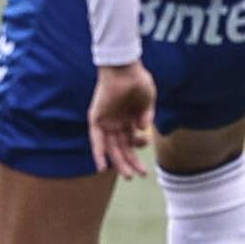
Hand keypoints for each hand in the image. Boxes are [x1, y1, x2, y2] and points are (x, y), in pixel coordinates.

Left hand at [88, 61, 155, 179]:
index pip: (132, 141)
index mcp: (129, 120)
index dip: (139, 148)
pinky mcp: (96, 118)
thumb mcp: (147, 101)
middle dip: (131, 162)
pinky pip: (96, 139)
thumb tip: (143, 129)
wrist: (125, 67)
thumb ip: (146, 115)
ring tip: (127, 176)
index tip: (146, 143)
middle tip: (139, 175)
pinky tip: (102, 167)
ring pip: (112, 148)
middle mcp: (117, 123)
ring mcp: (107, 121)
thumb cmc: (137, 80)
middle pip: (122, 148)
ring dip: (119, 162)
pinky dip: (99, 153)